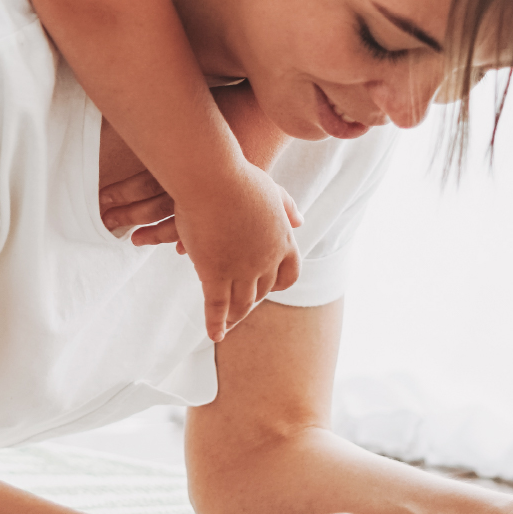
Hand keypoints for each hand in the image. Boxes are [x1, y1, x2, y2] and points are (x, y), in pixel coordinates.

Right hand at [167, 166, 301, 341]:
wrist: (212, 178)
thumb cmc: (238, 178)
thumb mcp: (272, 190)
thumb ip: (286, 207)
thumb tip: (300, 221)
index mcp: (282, 240)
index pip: (289, 274)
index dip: (279, 285)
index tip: (269, 289)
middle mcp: (266, 260)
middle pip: (263, 291)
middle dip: (253, 302)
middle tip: (242, 310)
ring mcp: (241, 269)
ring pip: (240, 303)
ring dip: (235, 318)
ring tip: (227, 328)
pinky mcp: (215, 273)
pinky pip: (216, 307)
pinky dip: (215, 324)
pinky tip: (213, 335)